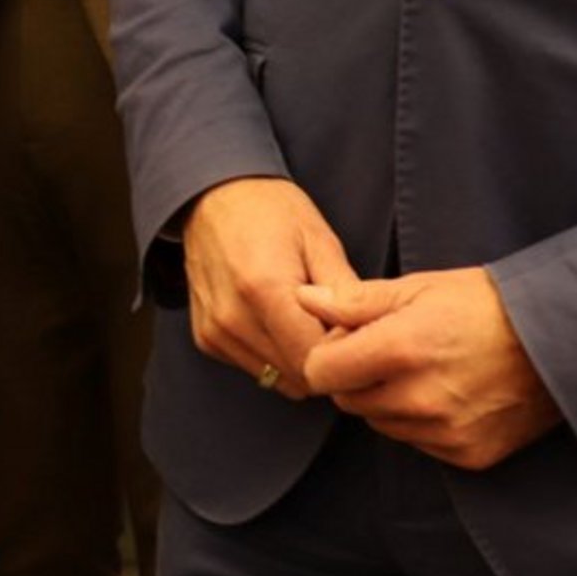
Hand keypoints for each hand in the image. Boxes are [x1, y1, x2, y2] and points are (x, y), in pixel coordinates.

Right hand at [179, 176, 357, 397]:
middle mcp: (232, 318)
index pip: (315, 359)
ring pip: (277, 379)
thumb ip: (345, 294)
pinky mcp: (207, 339)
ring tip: (308, 325)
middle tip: (336, 330)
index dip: (345, 355)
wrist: (212, 196)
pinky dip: (275, 356)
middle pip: (298, 376)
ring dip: (299, 363)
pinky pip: (255, 368)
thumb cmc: (270, 210)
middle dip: (325, 363)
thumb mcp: (319, 240)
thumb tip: (369, 336)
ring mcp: (216, 331)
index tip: (356, 335)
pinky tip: (280, 324)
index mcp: (263, 289)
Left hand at [297, 267, 562, 469]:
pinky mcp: (469, 455)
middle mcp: (419, 398)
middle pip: (349, 401)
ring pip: (382, 424)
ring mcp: (445, 432)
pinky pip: (419, 443)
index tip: (350, 338)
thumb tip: (303, 299)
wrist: (562, 340)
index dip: (329, 353)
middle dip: (356, 377)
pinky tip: (448, 393)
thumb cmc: (487, 304)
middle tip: (389, 350)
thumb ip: (353, 300)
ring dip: (387, 401)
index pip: (321, 372)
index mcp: (400, 350)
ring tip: (424, 369)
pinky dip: (421, 423)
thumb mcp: (418, 287)